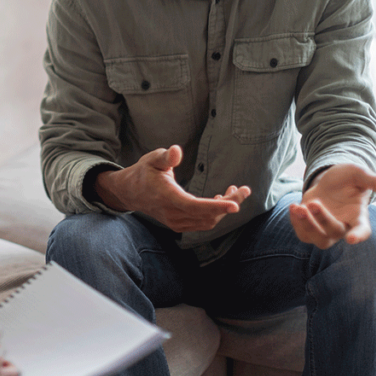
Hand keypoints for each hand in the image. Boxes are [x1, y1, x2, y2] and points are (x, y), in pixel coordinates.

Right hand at [94, 145, 251, 231]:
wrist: (130, 192)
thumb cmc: (144, 172)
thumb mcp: (152, 159)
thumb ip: (165, 157)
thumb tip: (175, 150)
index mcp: (167, 197)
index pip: (194, 206)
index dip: (216, 206)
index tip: (236, 205)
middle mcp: (172, 214)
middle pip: (207, 215)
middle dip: (229, 203)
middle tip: (245, 190)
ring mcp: (175, 222)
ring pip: (207, 222)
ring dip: (224, 209)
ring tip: (234, 192)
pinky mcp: (179, 225)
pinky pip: (202, 223)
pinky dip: (215, 214)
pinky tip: (220, 199)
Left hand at [289, 164, 375, 248]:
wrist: (329, 180)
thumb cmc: (349, 179)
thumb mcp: (361, 175)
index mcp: (358, 216)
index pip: (362, 230)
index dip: (358, 235)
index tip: (352, 239)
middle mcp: (343, 226)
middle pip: (334, 232)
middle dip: (322, 219)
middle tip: (313, 203)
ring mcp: (326, 228)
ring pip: (318, 239)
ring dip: (307, 226)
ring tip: (298, 207)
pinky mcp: (311, 226)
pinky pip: (303, 235)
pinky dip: (296, 223)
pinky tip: (294, 207)